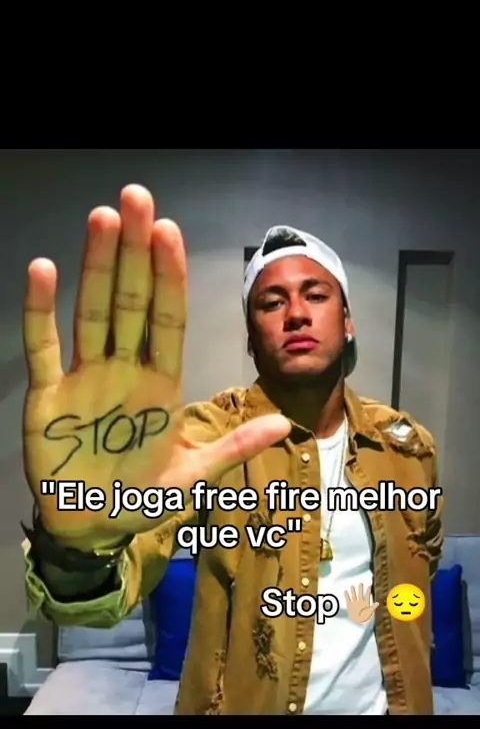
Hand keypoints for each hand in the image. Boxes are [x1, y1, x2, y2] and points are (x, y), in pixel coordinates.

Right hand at [22, 185, 290, 549]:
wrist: (91, 528)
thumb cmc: (140, 496)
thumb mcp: (190, 475)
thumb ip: (231, 448)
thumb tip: (283, 424)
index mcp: (159, 383)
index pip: (167, 319)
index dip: (169, 277)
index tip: (170, 232)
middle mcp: (123, 369)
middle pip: (131, 301)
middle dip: (134, 252)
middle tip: (137, 199)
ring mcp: (84, 378)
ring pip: (92, 313)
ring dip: (95, 267)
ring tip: (102, 219)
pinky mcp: (47, 395)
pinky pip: (43, 347)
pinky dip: (42, 312)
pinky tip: (44, 272)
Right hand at [344, 584, 378, 624]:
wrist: (358, 623)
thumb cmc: (365, 618)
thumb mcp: (370, 612)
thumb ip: (373, 607)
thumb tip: (378, 603)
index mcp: (365, 603)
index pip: (367, 595)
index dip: (368, 590)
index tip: (369, 585)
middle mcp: (360, 602)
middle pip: (360, 594)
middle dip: (360, 589)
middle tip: (360, 583)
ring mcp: (355, 603)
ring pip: (354, 596)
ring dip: (353, 591)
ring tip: (352, 586)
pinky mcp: (350, 606)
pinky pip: (348, 599)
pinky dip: (346, 596)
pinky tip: (345, 591)